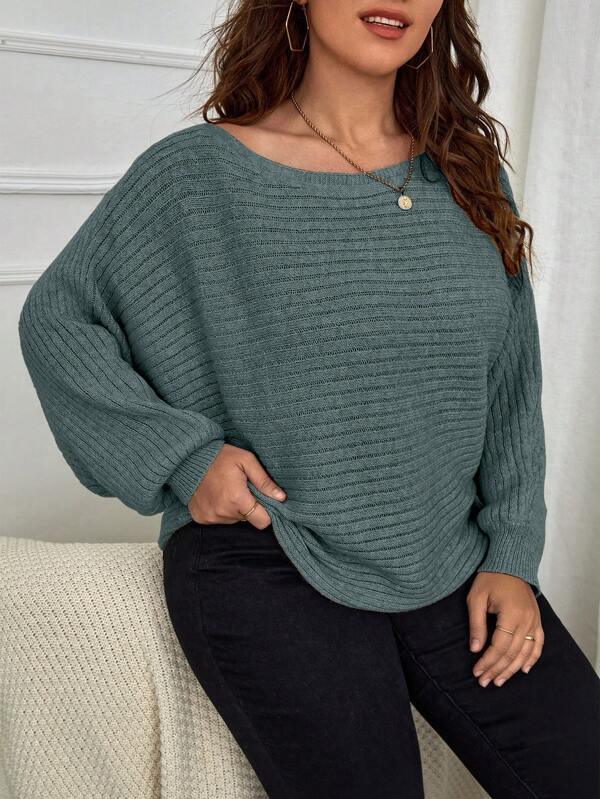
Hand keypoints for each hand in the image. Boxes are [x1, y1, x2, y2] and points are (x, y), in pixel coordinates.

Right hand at [187, 443, 285, 528]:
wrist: (189, 458)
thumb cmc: (221, 457)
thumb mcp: (247, 461)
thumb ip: (264, 481)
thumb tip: (281, 497)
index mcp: (237, 499)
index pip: (262, 522)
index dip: (266, 513)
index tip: (262, 502)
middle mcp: (223, 512)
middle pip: (247, 519)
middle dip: (248, 507)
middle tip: (241, 489)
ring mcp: (210, 517)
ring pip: (233, 520)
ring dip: (234, 508)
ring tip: (227, 490)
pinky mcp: (200, 518)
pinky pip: (218, 520)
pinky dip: (220, 510)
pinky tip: (216, 495)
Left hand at [466, 572, 543, 687]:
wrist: (510, 564)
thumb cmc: (490, 579)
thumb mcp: (476, 598)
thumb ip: (477, 624)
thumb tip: (475, 649)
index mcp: (511, 615)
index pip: (499, 646)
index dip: (487, 661)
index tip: (476, 672)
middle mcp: (527, 621)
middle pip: (512, 653)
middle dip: (497, 669)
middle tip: (484, 681)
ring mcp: (535, 621)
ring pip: (525, 653)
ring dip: (511, 669)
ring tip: (499, 681)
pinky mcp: (537, 620)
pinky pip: (538, 644)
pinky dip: (532, 659)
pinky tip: (523, 670)